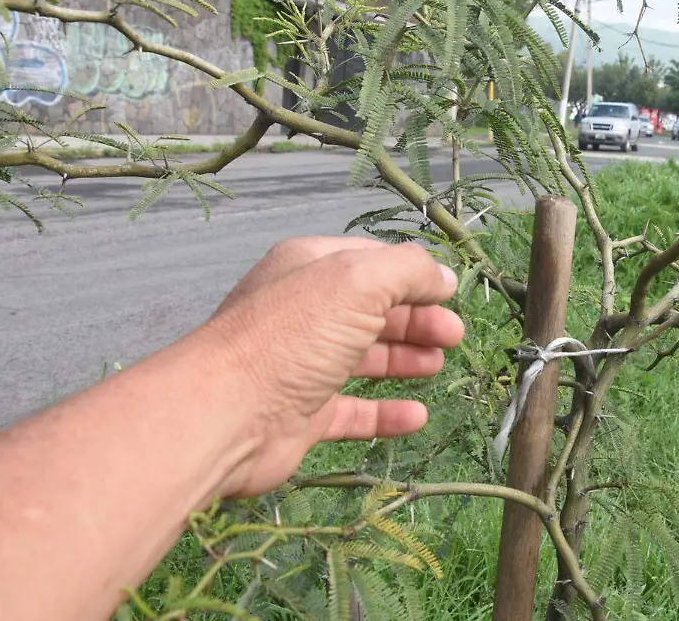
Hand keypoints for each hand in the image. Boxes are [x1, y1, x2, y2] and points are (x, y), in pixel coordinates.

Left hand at [202, 237, 462, 496]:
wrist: (225, 415)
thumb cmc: (291, 338)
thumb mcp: (357, 281)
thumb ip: (408, 271)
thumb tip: (444, 277)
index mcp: (310, 269)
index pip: (371, 262)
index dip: (413, 276)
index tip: (451, 294)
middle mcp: (304, 314)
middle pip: (371, 311)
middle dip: (416, 320)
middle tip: (454, 335)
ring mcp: (301, 366)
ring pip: (363, 359)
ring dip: (404, 360)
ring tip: (438, 366)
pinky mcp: (302, 415)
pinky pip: (353, 411)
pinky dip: (385, 412)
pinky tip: (416, 416)